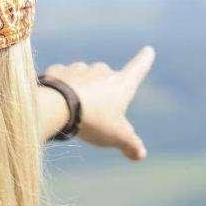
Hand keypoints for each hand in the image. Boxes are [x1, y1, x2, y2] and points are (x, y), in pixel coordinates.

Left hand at [41, 46, 155, 159]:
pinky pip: (62, 77)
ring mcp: (79, 69)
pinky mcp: (58, 71)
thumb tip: (140, 154)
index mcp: (120, 84)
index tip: (148, 50)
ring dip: (81, 88)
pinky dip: (61, 86)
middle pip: (107, 76)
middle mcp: (102, 71)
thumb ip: (130, 145)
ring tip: (74, 109)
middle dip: (103, 89)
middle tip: (96, 112)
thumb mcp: (116, 136)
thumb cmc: (93, 120)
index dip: (144, 60)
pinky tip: (58, 101)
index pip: (138, 69)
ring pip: (83, 76)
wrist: (57, 107)